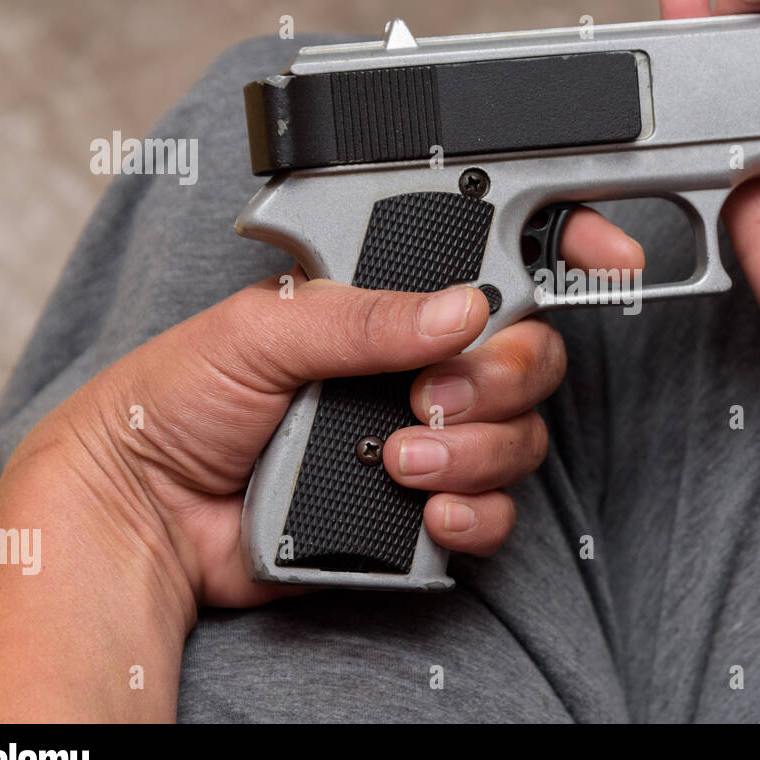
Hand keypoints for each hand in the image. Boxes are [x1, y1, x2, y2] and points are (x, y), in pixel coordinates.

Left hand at [0, 209, 642, 617]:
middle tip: (432, 396)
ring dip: (475, 451)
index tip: (614, 254)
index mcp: (389, 301)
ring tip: (400, 460)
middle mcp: (420, 363)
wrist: (146, 513)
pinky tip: (428, 511)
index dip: (568, 246)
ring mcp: (427, 435)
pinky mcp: (423, 506)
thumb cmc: (179, 399)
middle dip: (503, 377)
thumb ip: (364, 316)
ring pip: (521, 436)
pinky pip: (495, 511)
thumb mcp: (260, 330)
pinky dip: (475, 513)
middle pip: (530, 354)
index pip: (497, 259)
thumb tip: (461, 309)